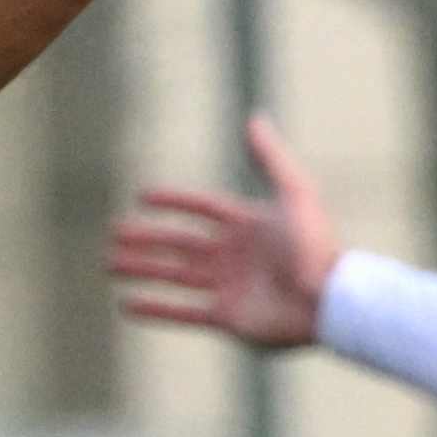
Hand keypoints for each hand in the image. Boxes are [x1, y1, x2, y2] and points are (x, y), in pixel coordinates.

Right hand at [107, 113, 342, 349]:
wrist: (326, 299)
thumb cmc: (313, 244)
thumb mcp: (294, 191)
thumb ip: (270, 157)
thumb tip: (254, 118)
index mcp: (248, 226)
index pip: (202, 209)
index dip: (174, 202)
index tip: (142, 197)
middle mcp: (234, 257)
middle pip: (180, 244)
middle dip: (146, 239)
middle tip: (113, 233)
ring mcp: (228, 288)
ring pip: (174, 275)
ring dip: (142, 269)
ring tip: (110, 263)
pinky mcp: (226, 318)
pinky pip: (183, 312)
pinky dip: (156, 309)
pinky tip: (127, 304)